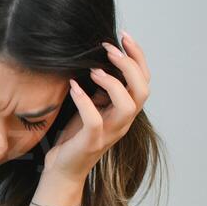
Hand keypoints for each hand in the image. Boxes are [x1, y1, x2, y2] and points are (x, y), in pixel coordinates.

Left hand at [42, 30, 151, 181]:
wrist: (63, 169)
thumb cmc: (76, 135)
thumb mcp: (91, 106)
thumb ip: (100, 89)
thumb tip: (98, 61)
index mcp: (125, 110)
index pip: (143, 80)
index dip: (138, 57)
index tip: (123, 36)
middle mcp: (123, 121)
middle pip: (143, 90)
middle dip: (130, 65)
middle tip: (109, 48)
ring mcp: (110, 132)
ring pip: (128, 105)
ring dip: (113, 83)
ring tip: (94, 70)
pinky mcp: (92, 142)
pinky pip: (95, 120)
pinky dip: (85, 101)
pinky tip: (73, 87)